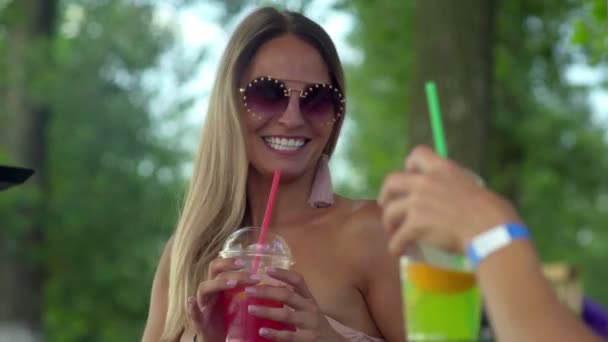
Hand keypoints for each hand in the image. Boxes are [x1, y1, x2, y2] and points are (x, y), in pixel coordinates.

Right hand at [189, 257, 259, 341]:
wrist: (218, 339)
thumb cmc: (230, 320)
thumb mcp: (241, 304)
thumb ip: (249, 293)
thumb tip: (270, 283)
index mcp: (219, 286)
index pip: (221, 267)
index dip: (230, 261)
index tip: (245, 261)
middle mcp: (210, 291)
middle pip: (214, 271)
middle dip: (228, 267)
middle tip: (244, 267)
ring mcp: (203, 305)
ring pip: (204, 288)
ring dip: (219, 284)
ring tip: (233, 284)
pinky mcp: (200, 322)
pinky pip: (194, 313)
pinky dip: (192, 307)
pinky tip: (192, 301)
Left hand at [245, 267, 345, 340]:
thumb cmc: (315, 325)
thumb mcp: (308, 309)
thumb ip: (293, 298)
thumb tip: (269, 287)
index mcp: (308, 299)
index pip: (298, 281)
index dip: (283, 274)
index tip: (267, 269)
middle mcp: (309, 309)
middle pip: (288, 295)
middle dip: (267, 291)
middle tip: (249, 290)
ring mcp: (309, 324)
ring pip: (287, 315)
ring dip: (267, 311)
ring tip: (251, 309)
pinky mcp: (307, 340)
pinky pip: (289, 336)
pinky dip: (275, 333)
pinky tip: (262, 330)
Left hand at [378, 145, 520, 255]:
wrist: (490, 231)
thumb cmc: (494, 213)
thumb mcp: (474, 187)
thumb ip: (457, 187)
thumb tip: (459, 197)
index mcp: (443, 169)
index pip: (417, 154)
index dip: (409, 165)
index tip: (409, 175)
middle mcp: (426, 182)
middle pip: (392, 181)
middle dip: (385, 194)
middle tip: (387, 205)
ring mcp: (417, 203)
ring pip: (390, 211)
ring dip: (389, 224)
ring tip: (394, 234)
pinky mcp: (415, 224)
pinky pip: (397, 237)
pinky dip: (396, 246)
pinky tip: (399, 251)